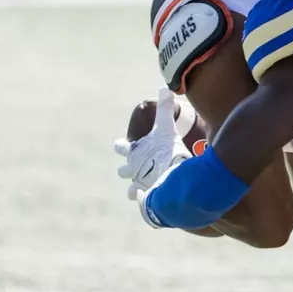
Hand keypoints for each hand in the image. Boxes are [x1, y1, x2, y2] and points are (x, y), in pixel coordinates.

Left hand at [115, 87, 194, 206]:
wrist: (173, 176)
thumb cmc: (166, 151)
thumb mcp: (166, 126)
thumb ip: (165, 108)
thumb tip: (164, 87)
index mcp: (133, 153)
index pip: (121, 147)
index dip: (121, 146)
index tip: (119, 145)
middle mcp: (132, 171)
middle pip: (123, 172)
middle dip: (127, 171)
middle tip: (133, 170)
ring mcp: (140, 187)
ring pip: (132, 192)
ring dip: (136, 191)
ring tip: (144, 191)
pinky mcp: (149, 201)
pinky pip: (146, 204)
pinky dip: (150, 203)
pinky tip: (156, 203)